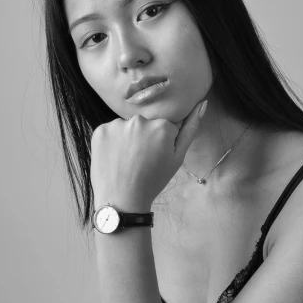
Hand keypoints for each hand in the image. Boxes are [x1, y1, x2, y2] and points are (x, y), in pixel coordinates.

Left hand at [91, 100, 206, 209]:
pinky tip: (115, 157)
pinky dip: (113, 141)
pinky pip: (111, 131)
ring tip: (127, 160)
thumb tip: (202, 103)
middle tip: (141, 160)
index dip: (162, 143)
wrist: (122, 199)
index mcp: (162, 126)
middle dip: (145, 137)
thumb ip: (190, 129)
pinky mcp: (100, 131)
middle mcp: (139, 120)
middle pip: (146, 124)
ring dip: (128, 138)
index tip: (156, 157)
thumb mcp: (178, 158)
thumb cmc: (153, 180)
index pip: (165, 127)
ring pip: (127, 127)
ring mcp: (117, 124)